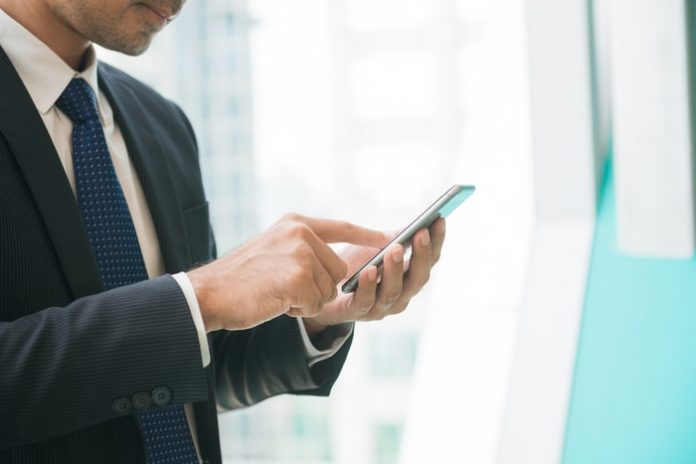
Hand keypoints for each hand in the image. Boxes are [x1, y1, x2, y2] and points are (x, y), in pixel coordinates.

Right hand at [187, 213, 386, 331]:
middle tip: (284, 286)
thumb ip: (304, 249)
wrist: (211, 292)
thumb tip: (339, 266)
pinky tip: (276, 301)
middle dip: (317, 286)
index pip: (342, 227)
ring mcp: (301, 254)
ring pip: (328, 290)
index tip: (390, 238)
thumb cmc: (241, 278)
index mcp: (296, 223)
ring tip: (277, 292)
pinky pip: (315, 304)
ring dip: (306, 300)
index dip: (367, 235)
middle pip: (337, 269)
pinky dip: (298, 310)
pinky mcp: (299, 277)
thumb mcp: (274, 249)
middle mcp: (301, 233)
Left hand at [302, 218, 445, 335]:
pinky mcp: (356, 312)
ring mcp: (380, 307)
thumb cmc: (354, 265)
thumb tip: (414, 224)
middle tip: (421, 233)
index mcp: (409, 278)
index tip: (439, 220)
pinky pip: (365, 301)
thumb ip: (393, 239)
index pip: (429, 261)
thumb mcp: (375, 247)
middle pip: (418, 279)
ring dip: (395, 270)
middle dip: (421, 256)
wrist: (324, 289)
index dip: (436, 242)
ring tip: (395, 249)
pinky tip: (369, 271)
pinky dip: (369, 286)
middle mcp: (401, 295)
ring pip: (393, 291)